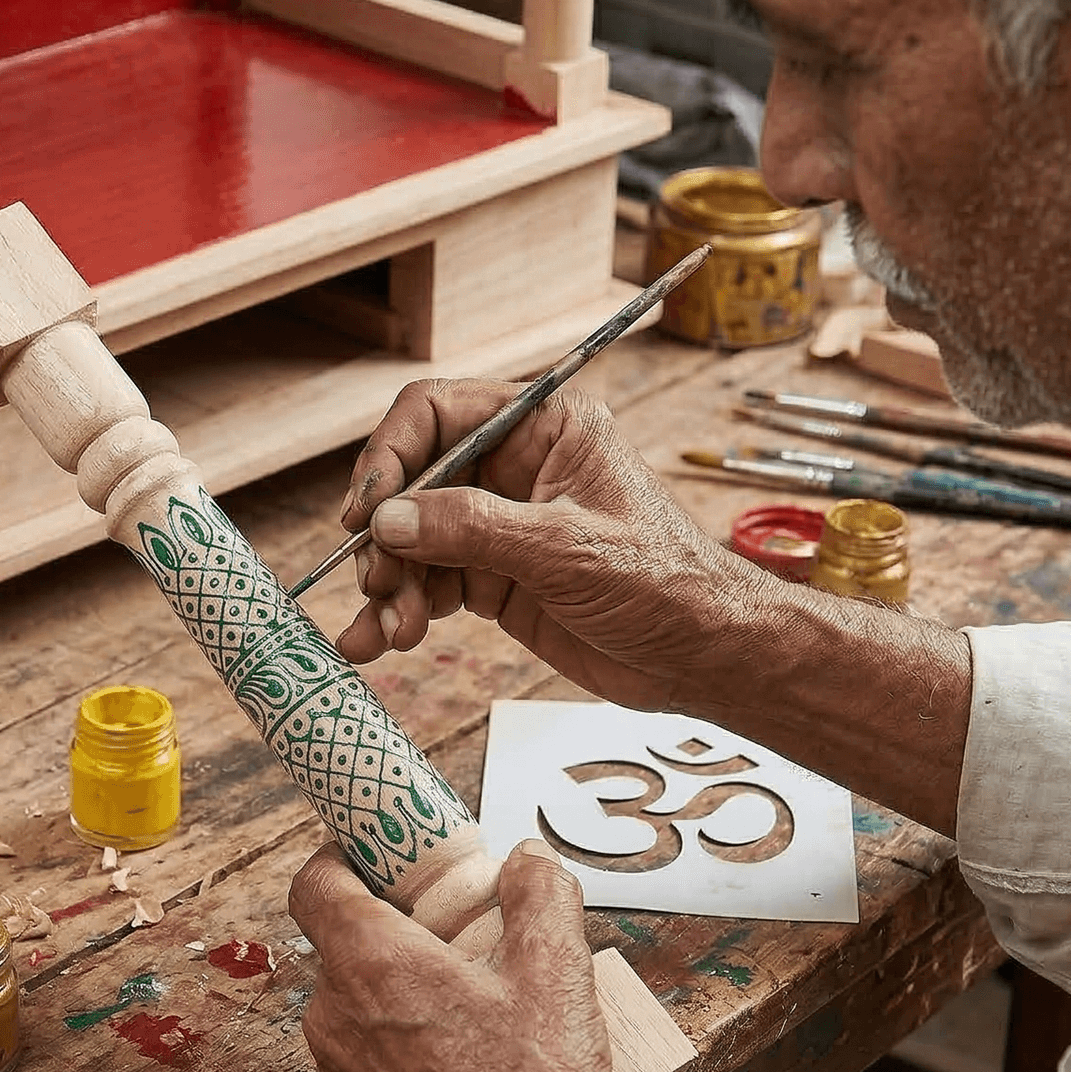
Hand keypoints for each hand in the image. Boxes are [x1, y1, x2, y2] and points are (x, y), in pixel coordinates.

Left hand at [291, 838, 726, 1071]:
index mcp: (371, 964)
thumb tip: (525, 860)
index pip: (315, 883)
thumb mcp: (559, 968)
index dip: (342, 857)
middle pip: (341, 944)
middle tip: (456, 933)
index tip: (380, 853)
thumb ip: (539, 890)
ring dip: (396, 992)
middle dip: (392, 927)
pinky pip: (363, 1060)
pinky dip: (397, 1048)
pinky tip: (462, 1065)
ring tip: (469, 1006)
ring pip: (353, 1005)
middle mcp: (334, 1017)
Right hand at [334, 380, 776, 710]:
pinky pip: (426, 584)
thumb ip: (472, 529)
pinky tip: (378, 641)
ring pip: (410, 541)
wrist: (704, 658)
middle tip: (379, 584)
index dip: (390, 455)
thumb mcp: (568, 551)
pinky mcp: (493, 578)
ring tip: (390, 630)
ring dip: (389, 585)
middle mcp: (513, 469)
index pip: (437, 413)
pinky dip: (398, 611)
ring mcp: (498, 525)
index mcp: (543, 428)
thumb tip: (389, 519)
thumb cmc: (667, 586)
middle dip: (385, 537)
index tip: (366, 510)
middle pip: (412, 483)